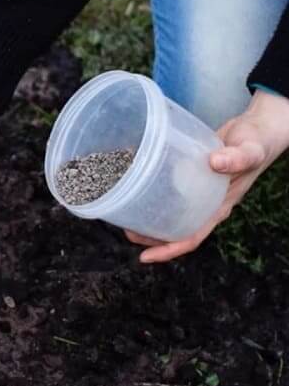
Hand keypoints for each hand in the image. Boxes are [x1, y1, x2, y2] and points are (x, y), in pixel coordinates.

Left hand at [126, 90, 288, 262]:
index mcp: (219, 206)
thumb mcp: (250, 150)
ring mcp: (200, 191)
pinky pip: (173, 192)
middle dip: (152, 236)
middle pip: (177, 229)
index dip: (168, 250)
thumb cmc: (257, 143)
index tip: (145, 257)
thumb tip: (216, 162)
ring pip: (173, 213)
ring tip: (127, 216)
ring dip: (151, 218)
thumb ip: (236, 158)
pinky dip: (156, 193)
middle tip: (126, 232)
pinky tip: (140, 187)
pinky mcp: (193, 176)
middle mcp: (208, 203)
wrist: (259, 129)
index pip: (193, 237)